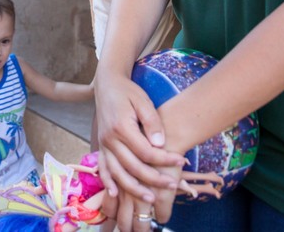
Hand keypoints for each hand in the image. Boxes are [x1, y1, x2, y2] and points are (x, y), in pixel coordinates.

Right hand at [95, 67, 184, 205]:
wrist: (107, 84)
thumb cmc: (128, 92)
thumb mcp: (143, 101)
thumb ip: (152, 123)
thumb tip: (160, 144)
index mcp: (121, 127)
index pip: (146, 152)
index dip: (165, 159)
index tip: (182, 161)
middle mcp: (109, 139)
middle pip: (133, 166)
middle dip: (154, 179)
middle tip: (173, 185)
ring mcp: (103, 145)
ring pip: (117, 173)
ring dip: (134, 189)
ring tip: (150, 199)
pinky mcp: (101, 147)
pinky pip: (102, 169)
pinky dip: (107, 183)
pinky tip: (115, 194)